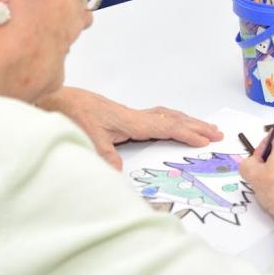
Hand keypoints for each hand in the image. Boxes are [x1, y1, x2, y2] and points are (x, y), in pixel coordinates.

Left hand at [37, 87, 222, 169]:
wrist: (56, 99)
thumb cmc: (72, 115)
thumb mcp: (87, 138)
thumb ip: (105, 155)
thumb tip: (119, 174)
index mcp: (131, 122)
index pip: (167, 127)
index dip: (187, 133)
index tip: (206, 140)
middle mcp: (135, 116)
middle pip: (172, 119)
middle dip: (196, 126)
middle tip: (217, 133)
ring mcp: (130, 115)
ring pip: (166, 116)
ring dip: (186, 121)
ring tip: (202, 127)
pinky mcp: (123, 117)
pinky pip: (156, 117)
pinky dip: (171, 120)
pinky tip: (171, 124)